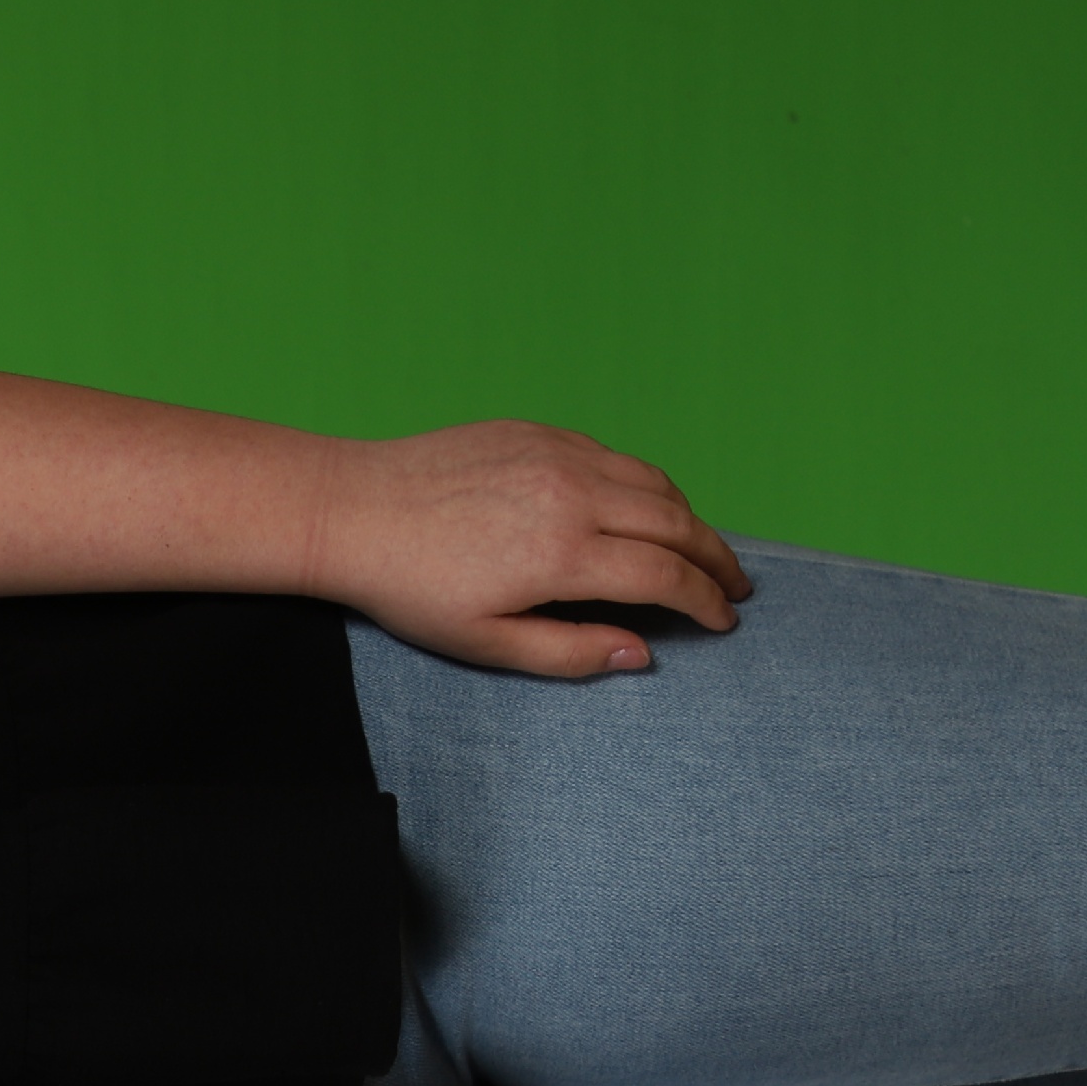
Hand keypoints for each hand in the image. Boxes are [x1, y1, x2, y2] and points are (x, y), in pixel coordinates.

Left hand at [310, 421, 752, 676]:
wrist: (351, 510)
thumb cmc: (409, 587)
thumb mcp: (485, 642)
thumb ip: (569, 652)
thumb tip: (642, 653)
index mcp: (563, 554)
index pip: (666, 576)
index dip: (705, 601)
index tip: (723, 620)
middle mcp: (573, 495)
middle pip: (677, 523)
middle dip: (716, 559)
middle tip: (736, 586)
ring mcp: (558, 455)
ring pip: (653, 482)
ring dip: (689, 518)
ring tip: (700, 549)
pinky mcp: (538, 432)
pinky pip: (615, 457)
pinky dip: (646, 485)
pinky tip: (644, 508)